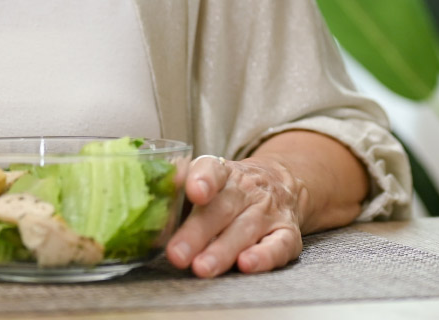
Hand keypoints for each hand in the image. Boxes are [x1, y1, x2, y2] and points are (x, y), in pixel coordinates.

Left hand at [164, 154, 305, 277]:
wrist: (280, 183)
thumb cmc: (230, 189)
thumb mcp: (207, 179)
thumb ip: (179, 186)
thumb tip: (151, 195)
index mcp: (224, 173)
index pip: (212, 170)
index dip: (203, 180)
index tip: (194, 192)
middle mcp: (247, 190)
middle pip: (222, 208)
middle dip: (198, 232)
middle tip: (177, 254)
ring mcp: (268, 212)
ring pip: (245, 229)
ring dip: (223, 250)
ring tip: (202, 267)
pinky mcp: (287, 234)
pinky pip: (278, 245)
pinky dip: (264, 256)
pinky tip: (247, 264)